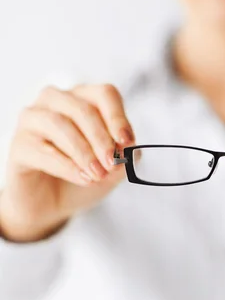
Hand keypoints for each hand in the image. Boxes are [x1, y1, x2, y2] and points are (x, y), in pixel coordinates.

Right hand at [0, 83, 134, 241]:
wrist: (53, 204)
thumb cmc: (83, 177)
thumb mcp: (112, 170)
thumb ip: (123, 157)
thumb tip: (129, 148)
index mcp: (83, 100)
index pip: (104, 94)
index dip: (117, 117)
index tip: (126, 141)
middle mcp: (56, 102)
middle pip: (83, 108)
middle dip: (101, 139)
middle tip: (112, 164)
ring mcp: (33, 120)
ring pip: (60, 123)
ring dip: (84, 152)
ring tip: (98, 175)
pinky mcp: (19, 144)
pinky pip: (42, 149)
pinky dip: (67, 166)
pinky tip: (83, 178)